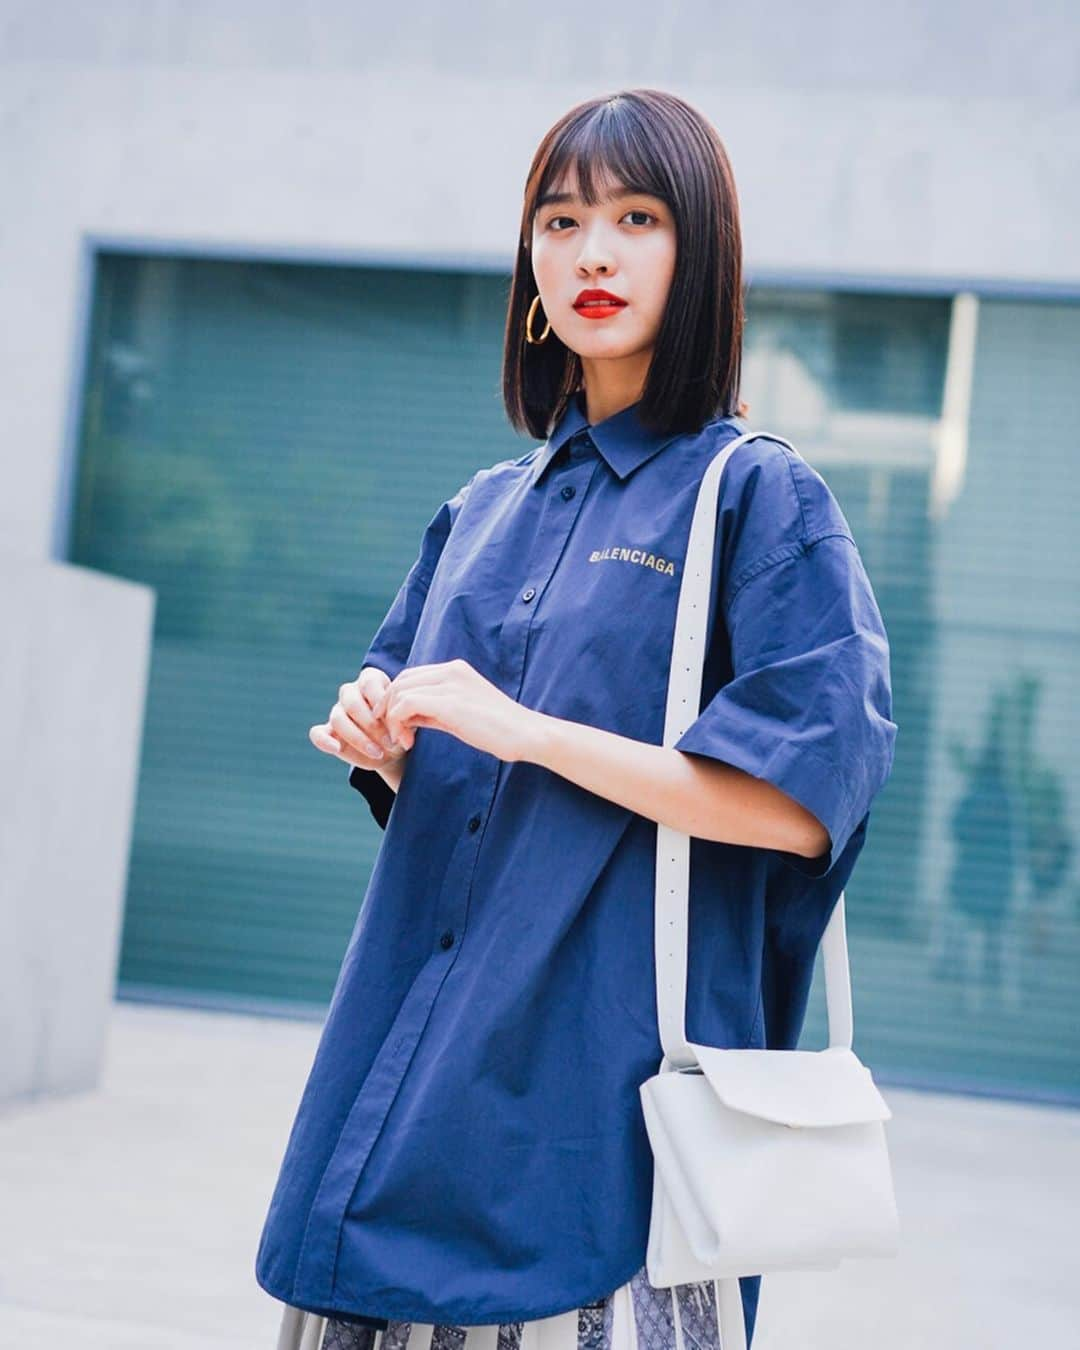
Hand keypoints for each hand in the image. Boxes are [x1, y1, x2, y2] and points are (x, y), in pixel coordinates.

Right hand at [310, 666, 409, 768]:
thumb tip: (401, 730)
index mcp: (370, 680)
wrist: (394, 748)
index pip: (369, 683)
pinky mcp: (328, 732)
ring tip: (377, 753)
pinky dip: (324, 741)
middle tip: (390, 742)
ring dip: (358, 738)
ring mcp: (337, 711)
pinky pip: (317, 733)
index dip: (381, 702)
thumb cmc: (402, 727)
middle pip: (352, 703)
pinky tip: (336, 749)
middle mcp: (350, 692)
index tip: (396, 721)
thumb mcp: (408, 720)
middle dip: (372, 725)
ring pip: (337, 718)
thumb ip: (404, 719)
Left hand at [375, 658, 539, 762]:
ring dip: (392, 719)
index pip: (411, 676)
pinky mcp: (449, 702)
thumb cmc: (499, 730)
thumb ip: (434, 710)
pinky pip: (406, 705)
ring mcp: (450, 684)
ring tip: (403, 741)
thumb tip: (407, 716)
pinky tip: (408, 742)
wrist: (527, 734)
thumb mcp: (461, 714)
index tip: (399, 726)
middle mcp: (451, 670)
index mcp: (456, 670)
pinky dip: (398, 724)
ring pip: (400, 692)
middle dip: (388, 708)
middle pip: (401, 681)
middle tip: (394, 735)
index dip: (397, 699)